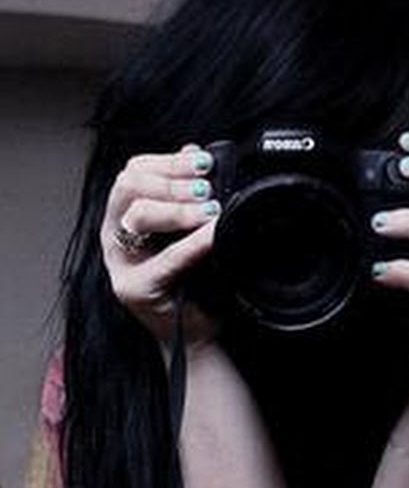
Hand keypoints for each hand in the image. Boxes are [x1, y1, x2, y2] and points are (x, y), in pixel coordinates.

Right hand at [100, 144, 221, 346]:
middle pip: (130, 187)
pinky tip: (214, 235)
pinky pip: (165, 259)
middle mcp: (116, 237)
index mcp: (126, 217)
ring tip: (211, 210)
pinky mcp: (136, 289)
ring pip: (137, 216)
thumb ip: (188, 196)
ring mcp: (122, 264)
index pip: (134, 171)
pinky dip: (193, 244)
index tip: (204, 161)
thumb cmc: (197, 283)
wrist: (199, 335)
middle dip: (173, 181)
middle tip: (208, 188)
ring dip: (178, 207)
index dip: (168, 161)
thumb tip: (198, 152)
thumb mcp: (192, 232)